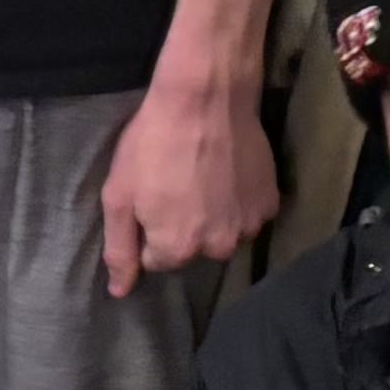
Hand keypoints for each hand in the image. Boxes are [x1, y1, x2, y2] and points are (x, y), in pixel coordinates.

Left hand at [101, 75, 271, 293]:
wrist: (206, 97)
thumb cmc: (153, 142)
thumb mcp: (119, 195)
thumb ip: (119, 250)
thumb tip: (119, 293)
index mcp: (178, 249)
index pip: (157, 259)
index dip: (148, 228)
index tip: (149, 195)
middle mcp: (218, 248)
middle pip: (193, 248)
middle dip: (182, 224)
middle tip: (175, 182)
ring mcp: (249, 225)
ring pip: (222, 232)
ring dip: (212, 214)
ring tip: (202, 175)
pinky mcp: (270, 201)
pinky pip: (247, 212)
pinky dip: (237, 199)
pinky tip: (226, 171)